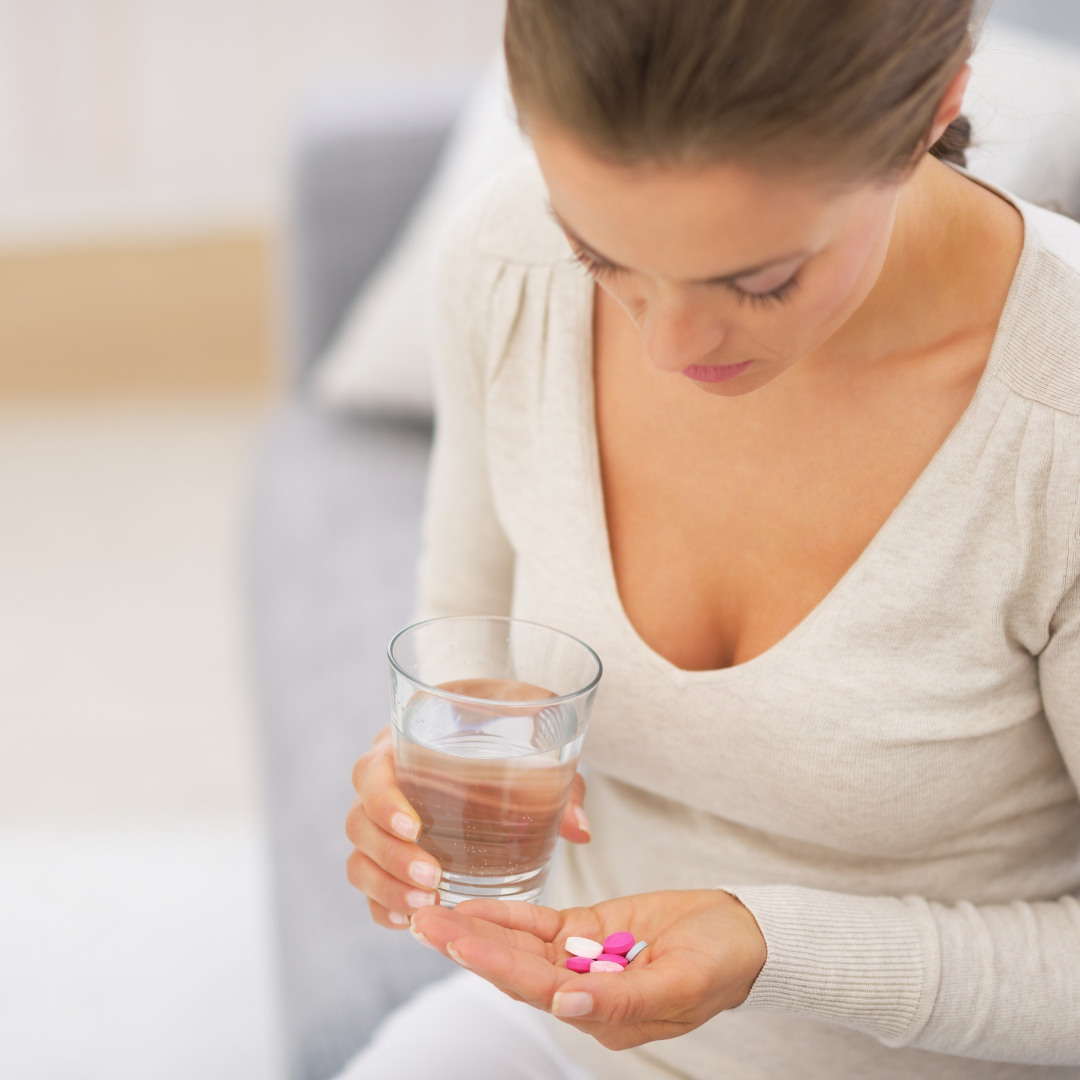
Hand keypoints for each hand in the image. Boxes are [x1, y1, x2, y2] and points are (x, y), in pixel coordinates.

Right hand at [345, 726, 592, 927]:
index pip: (371, 772)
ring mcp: (383, 821)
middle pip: (359, 823)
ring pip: (359, 858)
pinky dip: (383, 905)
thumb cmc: (510, 720)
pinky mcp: (393, 852)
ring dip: (385, 886)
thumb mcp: (534, 733)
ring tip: (425, 904)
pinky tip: (410, 919)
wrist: (498, 719)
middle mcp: (385, 782)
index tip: (415, 826)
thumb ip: (555, 780)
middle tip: (432, 878)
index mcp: (402, 743)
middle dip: (389, 856)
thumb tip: (579, 829)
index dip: (383, 801)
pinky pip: (371, 885)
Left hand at [410, 889, 766, 1048]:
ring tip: (432, 913)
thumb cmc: (721, 964)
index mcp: (603, 1017)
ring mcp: (585, 960)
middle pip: (515, 968)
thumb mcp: (680, 984)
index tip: (451, 939)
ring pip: (521, 945)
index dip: (491, 961)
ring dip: (478, 928)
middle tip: (421, 921)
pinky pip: (542, 924)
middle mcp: (584, 992)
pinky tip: (476, 904)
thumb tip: (566, 1006)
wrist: (744, 934)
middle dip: (467, 945)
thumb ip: (622, 1001)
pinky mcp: (590, 930)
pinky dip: (509, 914)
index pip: (535, 988)